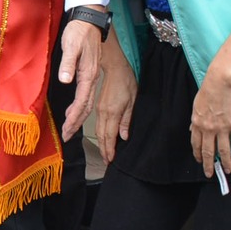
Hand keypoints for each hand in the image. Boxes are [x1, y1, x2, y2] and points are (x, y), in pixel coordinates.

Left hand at [54, 18, 104, 139]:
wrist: (89, 20)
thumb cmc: (78, 32)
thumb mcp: (71, 45)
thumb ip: (68, 63)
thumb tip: (65, 80)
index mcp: (89, 74)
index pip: (82, 101)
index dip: (75, 117)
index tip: (67, 130)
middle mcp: (91, 77)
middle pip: (86, 105)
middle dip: (76, 122)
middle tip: (67, 136)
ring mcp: (91, 75)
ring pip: (87, 101)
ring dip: (78, 116)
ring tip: (71, 128)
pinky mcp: (89, 71)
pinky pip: (86, 94)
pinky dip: (80, 106)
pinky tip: (75, 110)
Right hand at [91, 34, 136, 165]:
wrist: (116, 67)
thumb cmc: (127, 82)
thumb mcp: (132, 101)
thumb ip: (126, 120)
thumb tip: (123, 137)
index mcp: (111, 112)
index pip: (109, 136)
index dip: (109, 149)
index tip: (110, 160)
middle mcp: (103, 112)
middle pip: (101, 136)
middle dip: (104, 150)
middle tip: (106, 162)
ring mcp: (99, 109)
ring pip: (98, 130)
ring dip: (101, 143)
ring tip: (104, 153)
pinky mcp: (99, 106)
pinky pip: (97, 124)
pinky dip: (99, 134)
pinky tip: (101, 138)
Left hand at [191, 64, 230, 178]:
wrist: (220, 83)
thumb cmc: (207, 91)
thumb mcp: (196, 107)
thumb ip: (195, 120)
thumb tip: (193, 130)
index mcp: (198, 124)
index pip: (196, 144)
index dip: (197, 154)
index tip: (199, 161)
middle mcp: (209, 129)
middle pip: (208, 151)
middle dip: (208, 164)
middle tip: (209, 173)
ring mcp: (222, 128)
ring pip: (224, 150)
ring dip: (226, 162)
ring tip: (227, 170)